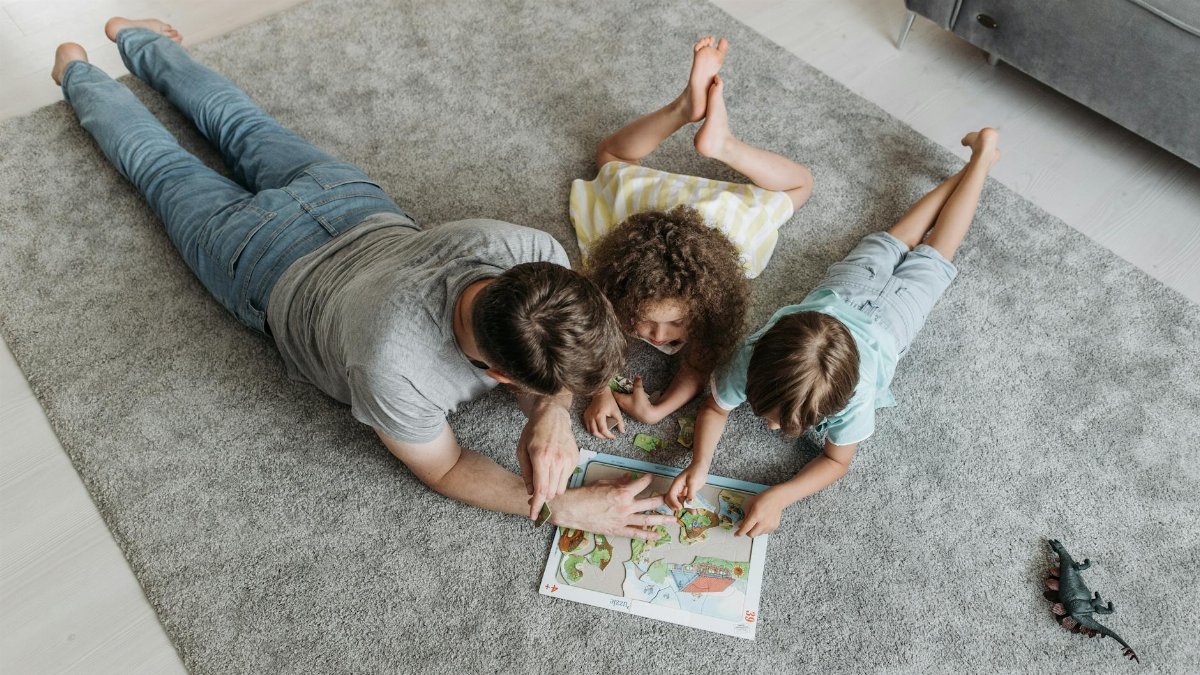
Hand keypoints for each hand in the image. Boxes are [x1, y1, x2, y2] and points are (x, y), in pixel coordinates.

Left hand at [516, 402, 578, 519]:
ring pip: (561, 488)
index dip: (536, 505)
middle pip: (551, 492)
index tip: (533, 516)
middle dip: (542, 498)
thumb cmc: (534, 432)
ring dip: (551, 490)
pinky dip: (558, 479)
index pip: (541, 489)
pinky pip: (567, 478)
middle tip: (534, 497)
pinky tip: (552, 468)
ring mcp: (568, 460)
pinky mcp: (575, 459)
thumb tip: (530, 492)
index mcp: (541, 458)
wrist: (553, 416)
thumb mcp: (522, 450)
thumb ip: (526, 473)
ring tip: (543, 480)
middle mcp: (557, 460)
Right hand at [551, 473, 676, 538]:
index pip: (642, 484)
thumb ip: (619, 481)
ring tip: (673, 520)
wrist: (572, 510)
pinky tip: (657, 536)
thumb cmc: (585, 494)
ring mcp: (622, 520)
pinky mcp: (617, 530)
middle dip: (663, 500)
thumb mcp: (603, 483)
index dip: (648, 479)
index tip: (651, 478)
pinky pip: (635, 533)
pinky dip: (647, 535)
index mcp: (622, 492)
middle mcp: (626, 507)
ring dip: (661, 520)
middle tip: (672, 500)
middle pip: (650, 503)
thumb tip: (630, 478)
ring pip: (647, 520)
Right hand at [583, 389, 624, 439]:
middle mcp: (592, 416)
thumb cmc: (609, 401)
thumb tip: (622, 431)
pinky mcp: (585, 415)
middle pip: (595, 432)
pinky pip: (587, 425)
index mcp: (599, 415)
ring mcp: (587, 416)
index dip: (608, 435)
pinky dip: (592, 429)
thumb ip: (620, 422)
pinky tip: (598, 428)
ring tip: (603, 434)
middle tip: (608, 436)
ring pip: (590, 430)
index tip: (613, 437)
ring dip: (596, 434)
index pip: (603, 430)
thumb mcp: (616, 411)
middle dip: (602, 436)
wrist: (601, 393)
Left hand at [613, 376, 658, 423]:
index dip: (612, 386)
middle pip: (616, 395)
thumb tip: (637, 377)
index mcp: (620, 399)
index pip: (613, 391)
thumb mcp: (639, 390)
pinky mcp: (629, 410)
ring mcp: (625, 408)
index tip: (613, 381)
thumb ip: (637, 382)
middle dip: (618, 389)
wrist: (647, 415)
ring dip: (622, 394)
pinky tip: (631, 396)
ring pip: (620, 399)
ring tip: (626, 389)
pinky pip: (625, 402)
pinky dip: (626, 398)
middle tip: (620, 383)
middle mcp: (621, 404)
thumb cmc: (641, 404)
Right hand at [665, 463, 708, 510]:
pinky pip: (686, 502)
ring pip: (679, 503)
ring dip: (684, 508)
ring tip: (692, 512)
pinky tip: (694, 510)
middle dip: (676, 507)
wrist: (701, 467)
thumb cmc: (696, 471)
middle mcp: (677, 489)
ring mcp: (682, 492)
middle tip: (683, 512)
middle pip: (671, 500)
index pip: (670, 495)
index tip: (680, 508)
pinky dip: (689, 506)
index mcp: (676, 484)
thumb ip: (691, 492)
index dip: (673, 502)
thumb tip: (689, 502)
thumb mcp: (693, 481)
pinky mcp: (687, 494)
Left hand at [735, 489, 784, 536]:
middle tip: (746, 527)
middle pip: (752, 534)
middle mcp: (763, 522)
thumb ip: (745, 515)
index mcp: (756, 514)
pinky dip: (761, 529)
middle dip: (747, 532)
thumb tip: (741, 525)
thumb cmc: (763, 499)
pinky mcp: (774, 527)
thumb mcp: (750, 504)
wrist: (777, 499)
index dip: (740, 532)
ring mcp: (770, 526)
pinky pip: (764, 532)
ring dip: (755, 530)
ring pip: (758, 534)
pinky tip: (763, 522)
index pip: (746, 527)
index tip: (736, 534)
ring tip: (757, 522)